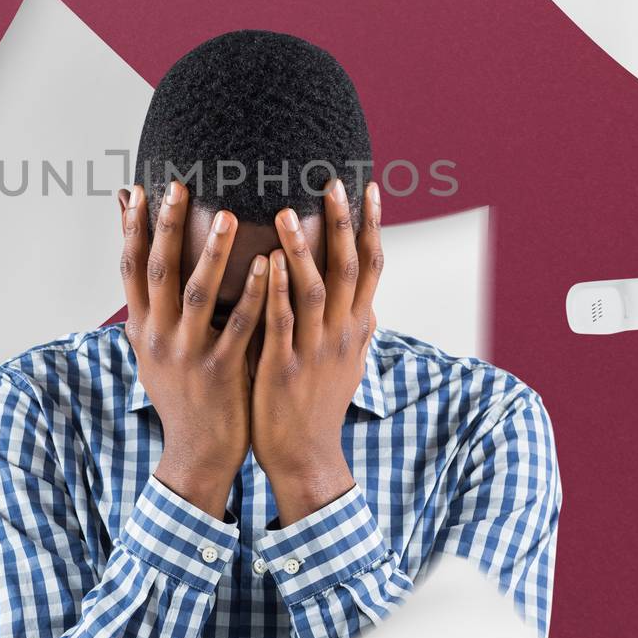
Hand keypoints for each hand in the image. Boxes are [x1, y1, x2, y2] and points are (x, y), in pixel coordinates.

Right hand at [121, 181, 268, 519]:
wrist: (197, 453)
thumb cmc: (183, 395)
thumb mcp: (155, 352)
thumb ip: (151, 310)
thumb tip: (140, 270)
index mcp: (143, 329)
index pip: (131, 268)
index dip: (132, 229)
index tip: (135, 190)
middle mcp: (159, 337)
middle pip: (158, 271)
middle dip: (165, 227)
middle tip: (177, 185)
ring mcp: (189, 355)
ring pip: (197, 294)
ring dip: (213, 253)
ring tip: (228, 215)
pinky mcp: (221, 371)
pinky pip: (239, 326)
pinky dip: (252, 294)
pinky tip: (268, 265)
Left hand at [252, 180, 381, 523]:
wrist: (306, 455)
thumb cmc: (320, 404)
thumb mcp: (348, 364)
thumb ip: (356, 330)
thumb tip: (371, 306)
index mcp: (356, 327)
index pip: (372, 266)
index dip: (371, 226)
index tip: (368, 186)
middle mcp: (343, 333)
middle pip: (349, 268)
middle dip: (342, 223)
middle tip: (331, 181)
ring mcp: (315, 350)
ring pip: (315, 291)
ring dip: (302, 249)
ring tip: (285, 211)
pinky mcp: (285, 368)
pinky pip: (282, 324)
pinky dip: (275, 292)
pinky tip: (265, 263)